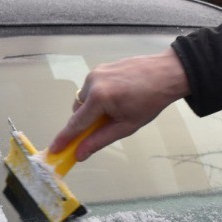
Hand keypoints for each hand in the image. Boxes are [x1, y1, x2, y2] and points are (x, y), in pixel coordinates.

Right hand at [49, 48, 189, 161]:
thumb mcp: (126, 126)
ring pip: (83, 100)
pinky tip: (117, 96)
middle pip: (78, 112)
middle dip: (86, 122)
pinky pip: (90, 88)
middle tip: (106, 125)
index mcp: (99, 97)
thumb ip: (99, 140)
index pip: (76, 124)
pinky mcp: (99, 68)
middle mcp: (92, 82)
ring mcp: (95, 72)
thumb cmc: (151, 100)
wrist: (167, 72)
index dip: (64, 139)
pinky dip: (97, 97)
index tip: (54, 150)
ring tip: (116, 107)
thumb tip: (80, 154)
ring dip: (92, 109)